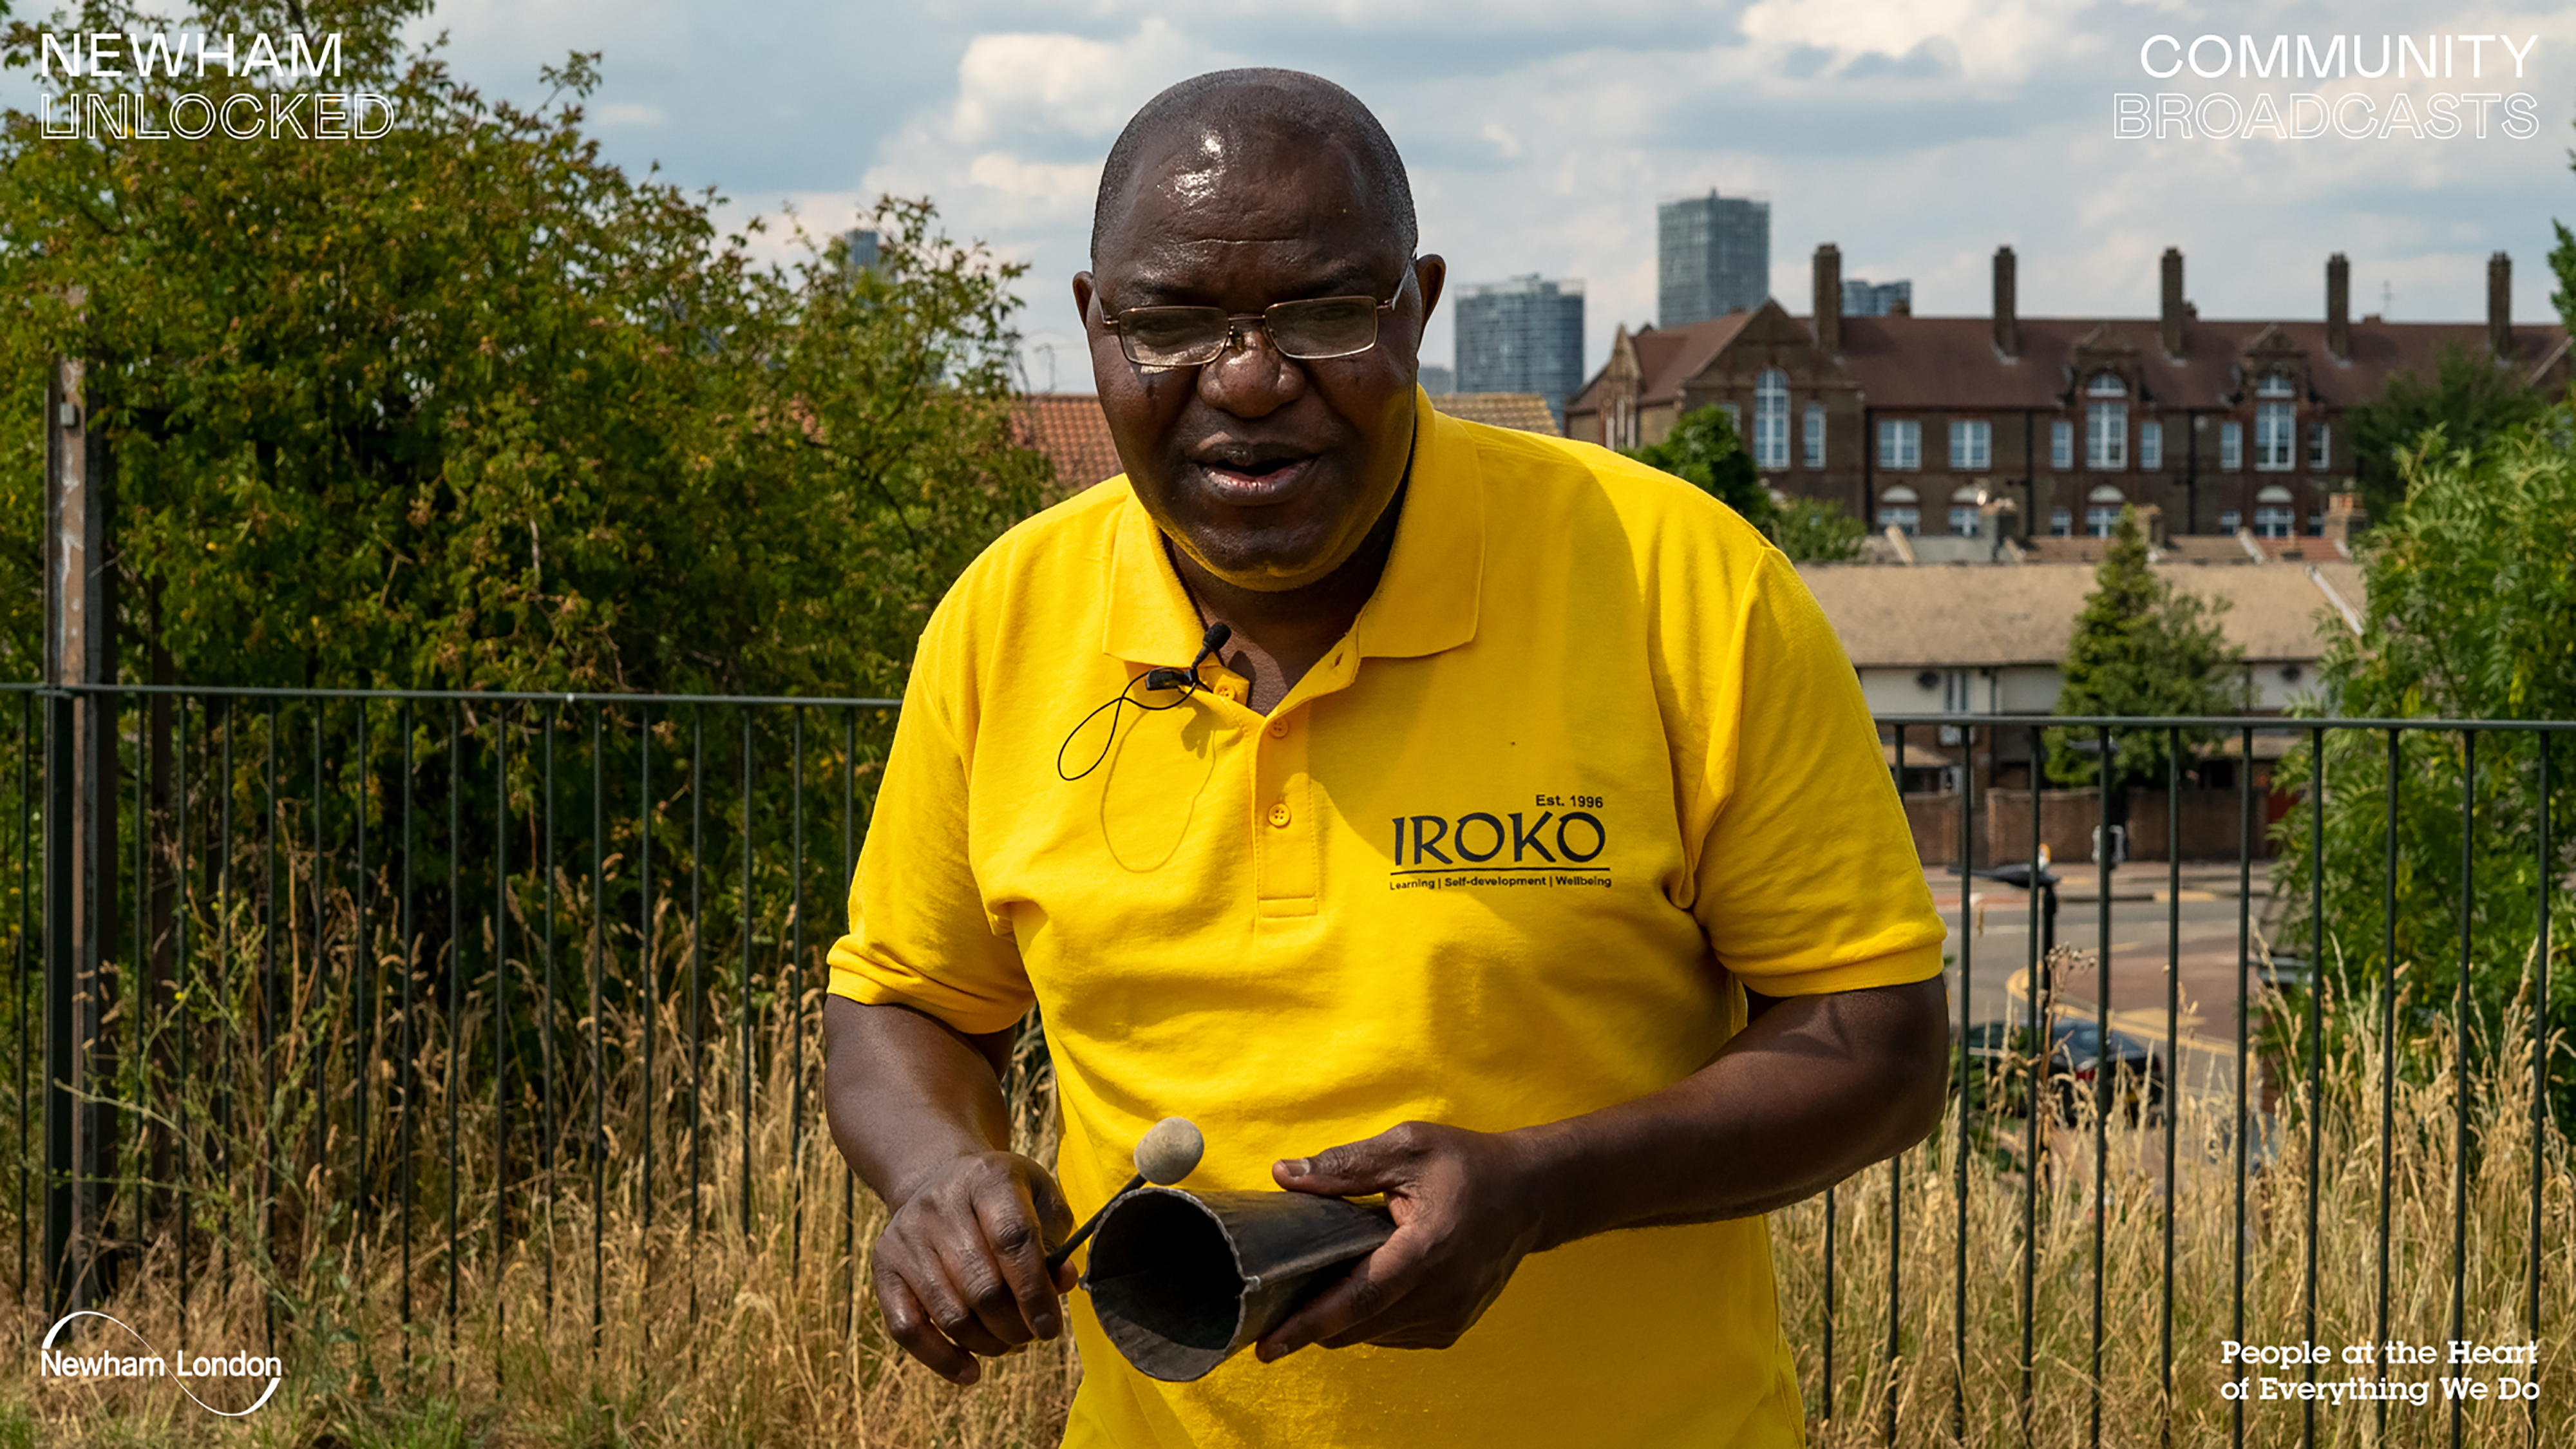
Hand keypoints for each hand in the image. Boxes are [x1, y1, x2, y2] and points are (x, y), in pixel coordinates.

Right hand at [870, 1150, 1076, 1384]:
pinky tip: (970, 1371)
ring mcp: (906, 1236)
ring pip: (949, 1314)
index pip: (1013, 1240)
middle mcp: (939, 1204)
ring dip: (986, 1344)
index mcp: (987, 1179)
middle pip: (981, 1286)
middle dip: (1013, 1325)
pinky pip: (907, 1328)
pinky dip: (941, 1359)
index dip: (1034, 1291)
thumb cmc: (1002, 1198)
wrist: (938, 1179)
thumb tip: (1063, 1283)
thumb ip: (1056, 1243)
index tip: (1049, 1327)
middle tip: (1031, 1335)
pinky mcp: (884, 1266)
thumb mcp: (1040, 1202)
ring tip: (1008, 1343)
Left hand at [1254, 1120, 1547, 1360]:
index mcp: (1427, 1250)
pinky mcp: (1452, 1327)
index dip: (1309, 1323)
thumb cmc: (1467, 1164)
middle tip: (1270, 1304)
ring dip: (1341, 1318)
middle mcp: (1441, 1295)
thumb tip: (1284, 1175)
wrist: (1530, 1194)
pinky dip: (1369, 1318)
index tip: (1267, 1345)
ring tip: (1319, 1282)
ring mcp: (1450, 1317)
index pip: (1358, 1299)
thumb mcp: (1407, 1147)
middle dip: (1311, 1322)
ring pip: (1372, 1335)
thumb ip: (1345, 1165)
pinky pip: (1393, 1334)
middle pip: (1358, 1326)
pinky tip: (1362, 1284)